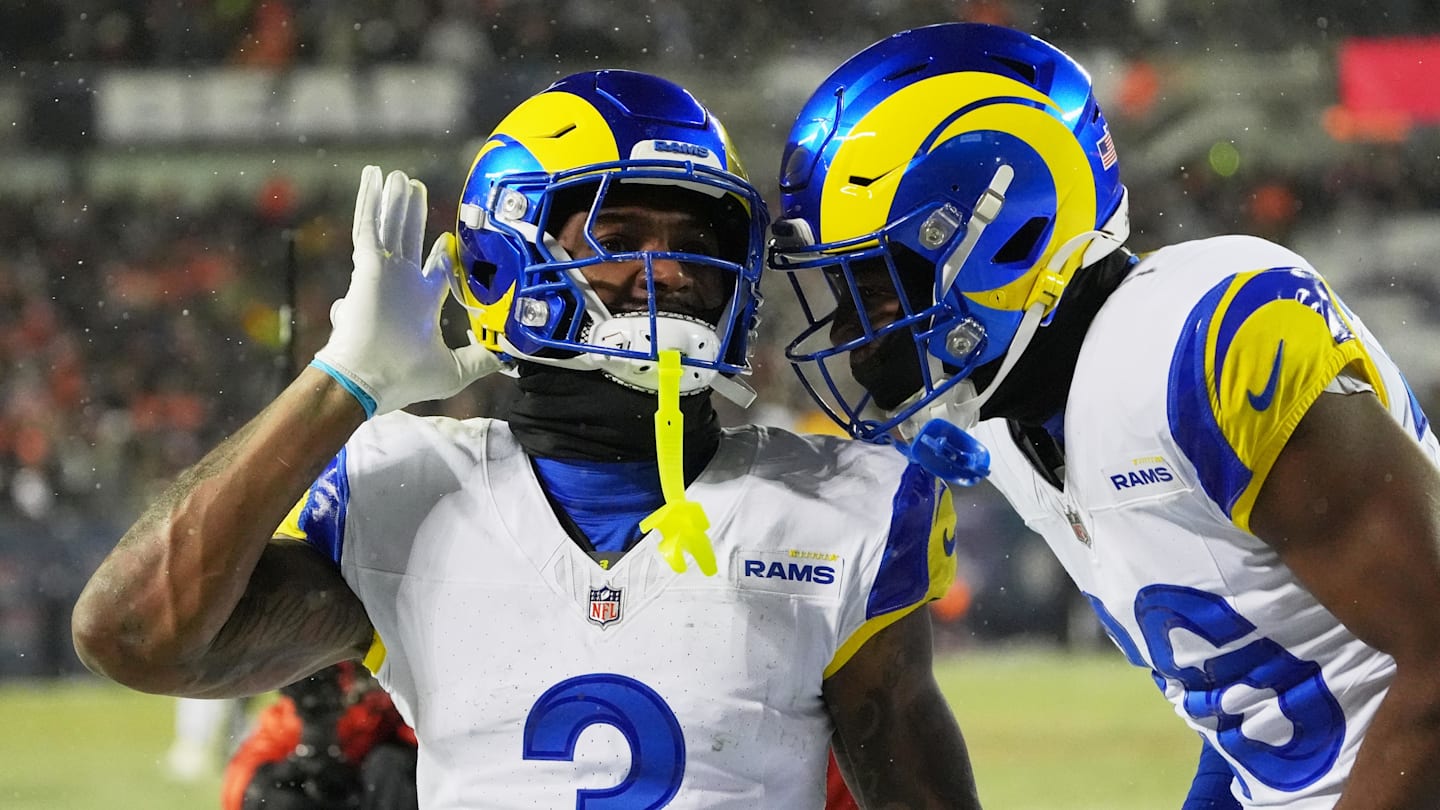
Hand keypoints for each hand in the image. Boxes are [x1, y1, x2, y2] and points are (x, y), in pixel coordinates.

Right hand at [312, 165, 499, 416]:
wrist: (369, 379)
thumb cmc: (404, 378)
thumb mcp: (456, 370)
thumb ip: (482, 358)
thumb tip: (509, 355)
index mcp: (420, 304)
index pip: (433, 271)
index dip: (441, 254)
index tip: (446, 240)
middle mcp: (402, 284)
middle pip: (409, 239)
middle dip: (412, 214)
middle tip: (415, 188)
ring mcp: (384, 272)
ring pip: (390, 226)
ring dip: (394, 201)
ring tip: (397, 176)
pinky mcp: (368, 265)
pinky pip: (369, 225)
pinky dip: (370, 201)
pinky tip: (373, 178)